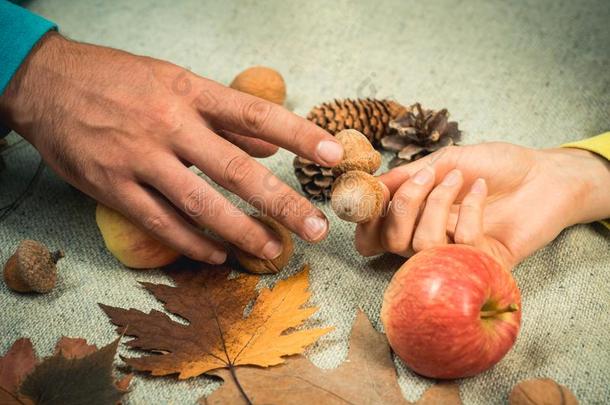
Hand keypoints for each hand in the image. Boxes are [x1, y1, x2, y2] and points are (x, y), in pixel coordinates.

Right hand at [0, 33, 343, 263]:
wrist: (46, 83)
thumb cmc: (119, 81)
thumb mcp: (174, 81)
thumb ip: (223, 116)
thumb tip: (270, 146)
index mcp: (189, 92)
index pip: (255, 113)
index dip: (298, 135)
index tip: (333, 153)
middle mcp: (169, 125)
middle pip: (235, 169)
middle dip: (279, 201)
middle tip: (314, 227)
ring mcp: (139, 158)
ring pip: (200, 204)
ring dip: (241, 232)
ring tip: (273, 250)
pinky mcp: (112, 186)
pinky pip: (160, 222)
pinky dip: (193, 242)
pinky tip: (218, 255)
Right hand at [355, 142, 609, 268]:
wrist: (544, 174)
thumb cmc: (495, 165)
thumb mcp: (445, 160)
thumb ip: (406, 176)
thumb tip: (370, 185)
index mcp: (415, 217)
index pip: (374, 235)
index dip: (365, 220)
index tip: (373, 194)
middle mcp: (429, 239)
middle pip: (391, 242)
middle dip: (403, 204)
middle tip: (427, 176)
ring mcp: (454, 253)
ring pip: (421, 245)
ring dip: (437, 203)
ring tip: (458, 179)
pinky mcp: (482, 262)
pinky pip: (460, 245)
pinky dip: (469, 209)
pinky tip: (480, 190)